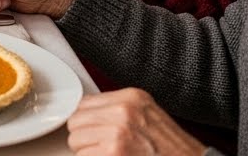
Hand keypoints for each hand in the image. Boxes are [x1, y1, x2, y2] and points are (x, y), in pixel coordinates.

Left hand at [67, 89, 204, 155]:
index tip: (94, 131)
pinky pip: (83, 155)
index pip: (84, 103)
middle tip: (102, 148)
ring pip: (75, 140)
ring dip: (87, 152)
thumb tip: (86, 115)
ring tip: (109, 155)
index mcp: (131, 97)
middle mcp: (123, 110)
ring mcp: (118, 131)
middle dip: (84, 138)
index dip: (87, 122)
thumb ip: (117, 109)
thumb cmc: (171, 149)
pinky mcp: (114, 151)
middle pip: (76, 121)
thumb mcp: (147, 115)